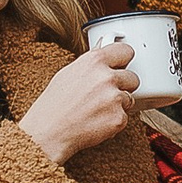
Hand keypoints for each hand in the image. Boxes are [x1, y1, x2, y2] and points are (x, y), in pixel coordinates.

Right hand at [18, 39, 137, 165]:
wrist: (48, 133)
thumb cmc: (53, 105)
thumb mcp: (68, 74)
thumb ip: (91, 63)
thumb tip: (104, 50)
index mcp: (94, 61)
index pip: (125, 51)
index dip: (124, 59)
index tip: (122, 64)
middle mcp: (107, 77)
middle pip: (133, 77)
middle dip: (123, 86)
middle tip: (105, 94)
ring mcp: (114, 98)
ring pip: (129, 98)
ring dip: (118, 105)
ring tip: (96, 110)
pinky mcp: (118, 118)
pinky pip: (124, 117)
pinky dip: (114, 121)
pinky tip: (96, 121)